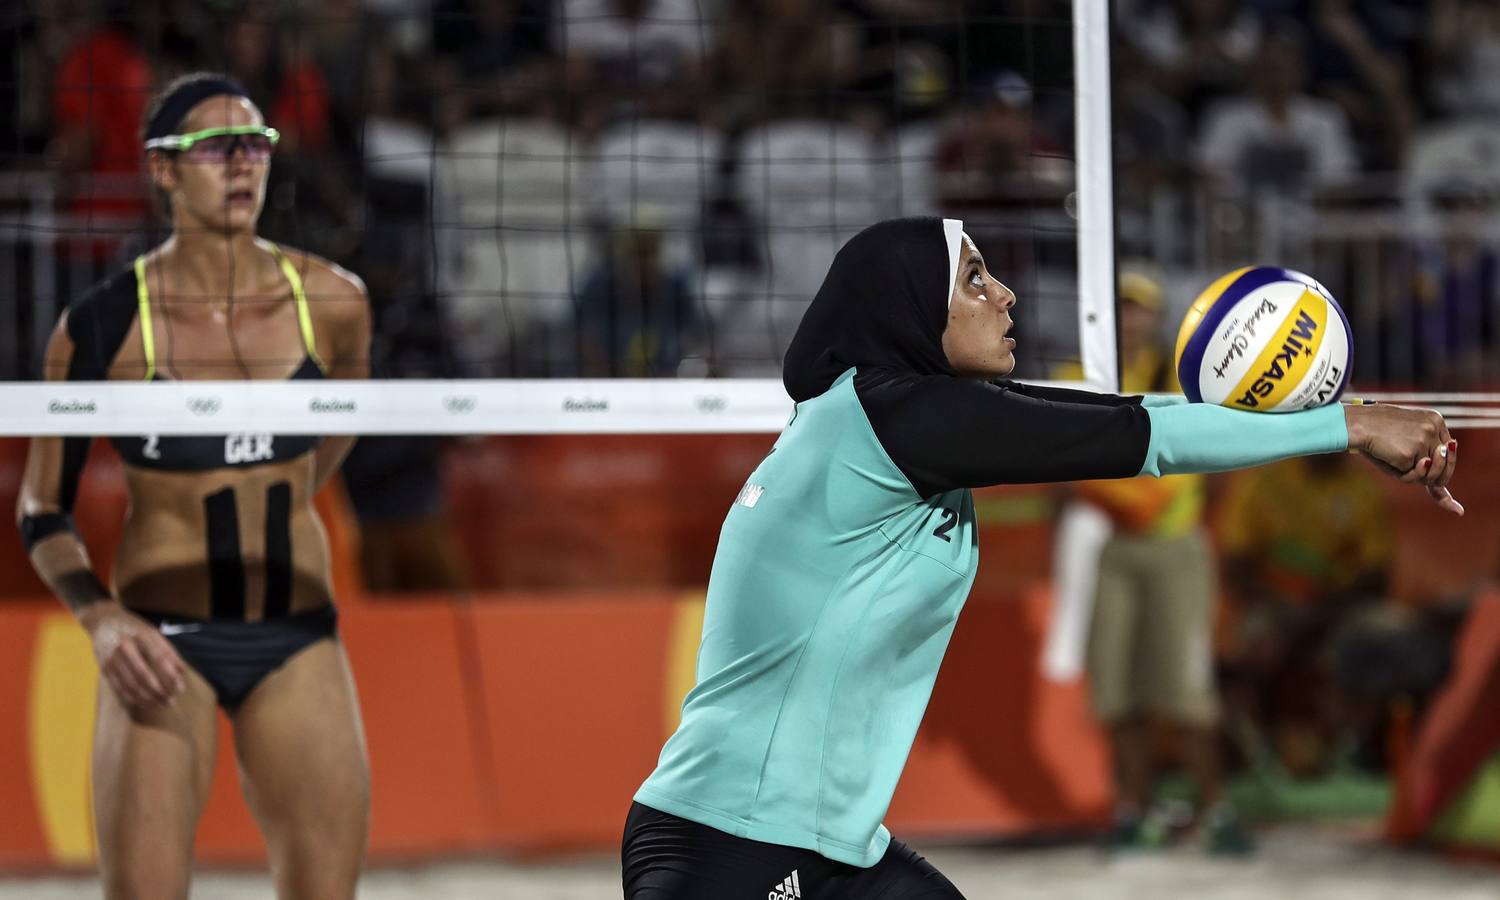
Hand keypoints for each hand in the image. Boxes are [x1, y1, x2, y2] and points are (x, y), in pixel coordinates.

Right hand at [80, 603, 186, 707]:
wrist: (104, 622)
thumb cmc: (134, 629)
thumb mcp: (153, 633)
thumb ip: (168, 651)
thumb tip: (182, 671)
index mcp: (141, 636)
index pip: (159, 659)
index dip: (170, 675)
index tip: (181, 688)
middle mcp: (125, 647)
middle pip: (143, 675)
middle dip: (159, 691)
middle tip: (171, 701)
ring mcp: (112, 659)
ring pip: (130, 685)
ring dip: (147, 698)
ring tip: (160, 704)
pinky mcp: (104, 668)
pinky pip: (119, 688)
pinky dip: (133, 698)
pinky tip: (144, 703)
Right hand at [1345, 403, 1462, 515]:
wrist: (1357, 423)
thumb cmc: (1375, 432)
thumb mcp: (1404, 438)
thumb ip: (1424, 453)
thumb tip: (1438, 483)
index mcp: (1434, 420)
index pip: (1448, 448)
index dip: (1447, 465)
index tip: (1448, 483)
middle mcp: (1433, 428)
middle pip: (1445, 463)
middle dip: (1436, 476)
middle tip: (1431, 485)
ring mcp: (1423, 440)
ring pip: (1429, 473)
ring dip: (1413, 475)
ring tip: (1395, 462)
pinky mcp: (1410, 453)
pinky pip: (1410, 476)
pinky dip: (1398, 473)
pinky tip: (1386, 458)